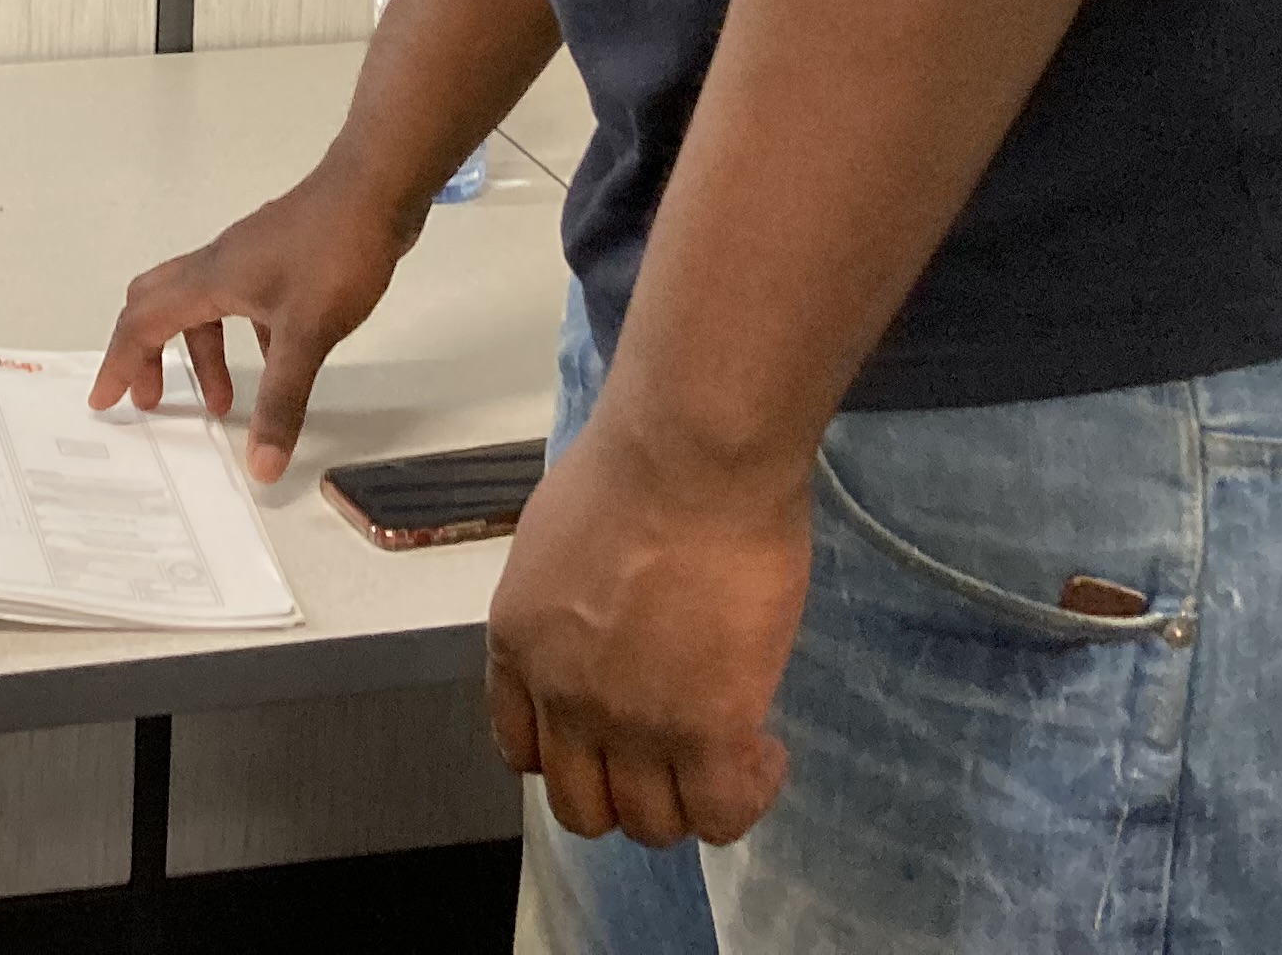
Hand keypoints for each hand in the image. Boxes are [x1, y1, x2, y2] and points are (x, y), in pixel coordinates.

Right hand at [89, 164, 423, 481]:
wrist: (376, 190)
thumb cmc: (334, 251)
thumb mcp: (306, 335)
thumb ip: (283, 402)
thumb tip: (261, 466)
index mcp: (209, 281)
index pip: (143, 324)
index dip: (120, 364)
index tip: (105, 400)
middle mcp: (217, 266)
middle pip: (156, 306)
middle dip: (146, 356)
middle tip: (151, 398)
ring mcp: (248, 259)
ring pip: (200, 307)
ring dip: (200, 354)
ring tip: (223, 402)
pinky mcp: (278, 258)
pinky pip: (238, 302)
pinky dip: (239, 338)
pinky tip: (274, 360)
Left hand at [483, 411, 809, 849]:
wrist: (690, 455)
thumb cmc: (636, 464)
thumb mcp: (559, 537)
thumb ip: (570, 601)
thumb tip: (608, 615)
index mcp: (518, 642)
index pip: (520, 747)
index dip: (571, 754)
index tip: (610, 733)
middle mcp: (562, 698)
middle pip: (582, 807)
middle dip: (628, 791)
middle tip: (674, 750)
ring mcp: (630, 723)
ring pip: (651, 824)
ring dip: (688, 799)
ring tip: (727, 749)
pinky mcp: (706, 732)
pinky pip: (721, 814)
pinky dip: (744, 798)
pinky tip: (763, 750)